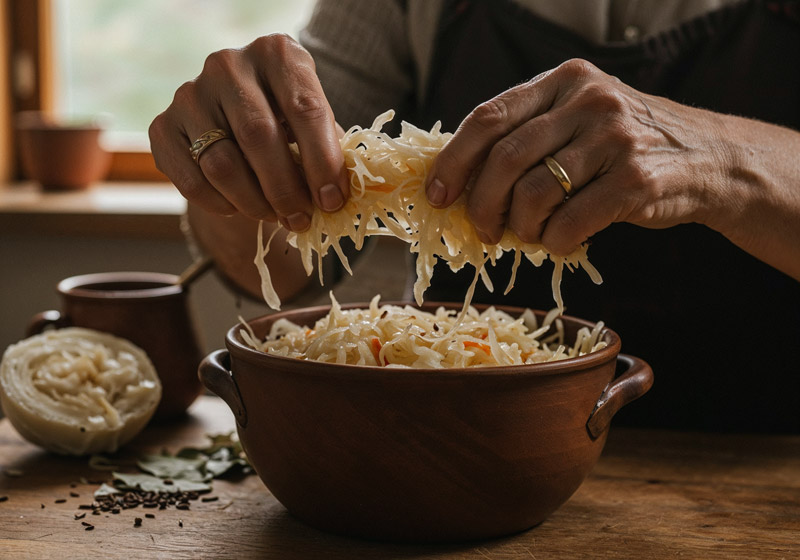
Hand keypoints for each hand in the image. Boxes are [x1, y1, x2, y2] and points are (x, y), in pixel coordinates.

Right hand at [149, 34, 349, 231]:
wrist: (234, 121)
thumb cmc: (287, 124)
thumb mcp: (313, 127)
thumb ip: (325, 154)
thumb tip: (332, 198)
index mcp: (276, 53)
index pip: (305, 108)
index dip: (322, 162)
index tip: (332, 201)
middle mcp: (228, 65)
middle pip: (259, 136)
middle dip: (285, 188)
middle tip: (301, 219)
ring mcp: (190, 93)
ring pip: (223, 164)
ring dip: (254, 202)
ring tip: (275, 215)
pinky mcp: (162, 126)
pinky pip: (192, 181)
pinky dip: (220, 205)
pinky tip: (238, 208)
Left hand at [424, 58, 730, 255]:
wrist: (709, 159)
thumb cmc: (624, 146)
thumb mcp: (578, 119)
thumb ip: (528, 135)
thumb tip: (458, 179)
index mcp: (563, 81)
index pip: (488, 117)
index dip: (454, 161)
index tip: (437, 194)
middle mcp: (588, 102)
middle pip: (504, 160)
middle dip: (481, 204)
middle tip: (484, 229)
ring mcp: (615, 139)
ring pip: (533, 195)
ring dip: (520, 228)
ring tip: (529, 234)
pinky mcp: (635, 180)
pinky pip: (569, 223)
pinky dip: (553, 242)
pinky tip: (560, 241)